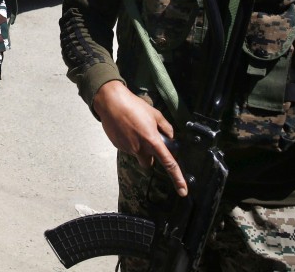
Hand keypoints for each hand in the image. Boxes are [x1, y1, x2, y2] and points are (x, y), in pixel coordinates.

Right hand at [92, 80, 187, 196]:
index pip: (168, 163)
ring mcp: (128, 148)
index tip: (183, 191)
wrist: (111, 102)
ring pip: (138, 154)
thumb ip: (166, 128)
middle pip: (149, 163)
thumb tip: (170, 137)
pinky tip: (126, 129)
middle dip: (150, 156)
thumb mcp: (156, 114)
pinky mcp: (118, 146)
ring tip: (134, 129)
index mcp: (152, 141)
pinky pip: (127, 148)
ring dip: (139, 147)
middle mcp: (140, 148)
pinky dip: (129, 142)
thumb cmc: (134, 106)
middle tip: (148, 141)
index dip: (177, 178)